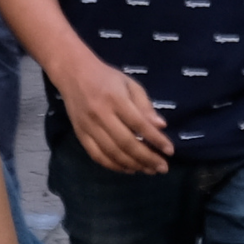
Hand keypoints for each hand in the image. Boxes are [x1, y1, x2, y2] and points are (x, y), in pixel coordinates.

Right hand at [60, 53, 172, 175]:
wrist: (73, 73)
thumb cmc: (106, 78)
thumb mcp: (130, 84)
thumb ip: (145, 106)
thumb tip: (161, 126)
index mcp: (115, 99)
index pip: (139, 124)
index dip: (156, 139)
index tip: (170, 151)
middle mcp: (101, 115)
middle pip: (126, 143)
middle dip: (147, 158)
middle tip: (162, 167)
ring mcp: (88, 127)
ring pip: (113, 153)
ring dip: (133, 165)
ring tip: (149, 170)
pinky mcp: (80, 135)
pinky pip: (97, 156)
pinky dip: (114, 166)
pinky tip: (128, 169)